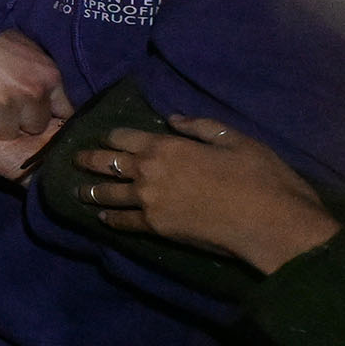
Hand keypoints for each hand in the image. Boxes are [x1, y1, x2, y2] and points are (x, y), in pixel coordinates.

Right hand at [0, 30, 72, 141]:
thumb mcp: (30, 53)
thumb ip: (43, 79)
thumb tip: (53, 105)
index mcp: (48, 77)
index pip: (63, 113)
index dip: (46, 114)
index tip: (34, 113)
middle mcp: (30, 92)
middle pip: (33, 128)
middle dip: (19, 121)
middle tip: (3, 107)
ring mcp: (2, 103)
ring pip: (4, 133)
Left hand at [74, 115, 338, 274]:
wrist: (269, 221)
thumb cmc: (258, 175)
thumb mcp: (235, 139)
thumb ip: (201, 127)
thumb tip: (173, 118)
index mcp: (167, 146)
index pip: (125, 137)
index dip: (112, 136)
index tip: (103, 137)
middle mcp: (149, 171)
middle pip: (108, 163)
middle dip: (89, 160)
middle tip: (75, 159)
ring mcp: (148, 201)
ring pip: (108, 194)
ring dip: (91, 191)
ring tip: (79, 191)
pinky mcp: (155, 227)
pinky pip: (124, 222)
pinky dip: (111, 219)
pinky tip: (103, 219)